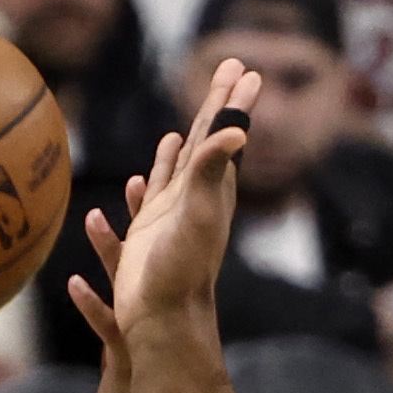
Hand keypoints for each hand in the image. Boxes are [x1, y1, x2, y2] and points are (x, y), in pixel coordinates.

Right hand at [66, 60, 256, 366]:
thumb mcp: (198, 216)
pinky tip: (150, 173)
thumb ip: (209, 170)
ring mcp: (170, 219)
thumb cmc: (182, 273)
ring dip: (185, 145)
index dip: (232, 101)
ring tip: (185, 129)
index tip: (245, 69)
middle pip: (206, 143)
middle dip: (216, 106)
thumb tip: (238, 131)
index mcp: (208, 189)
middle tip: (229, 70)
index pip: (222, 134)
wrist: (162, 323)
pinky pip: (152, 198)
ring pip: (178, 171)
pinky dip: (155, 177)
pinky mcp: (147, 238)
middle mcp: (193, 200)